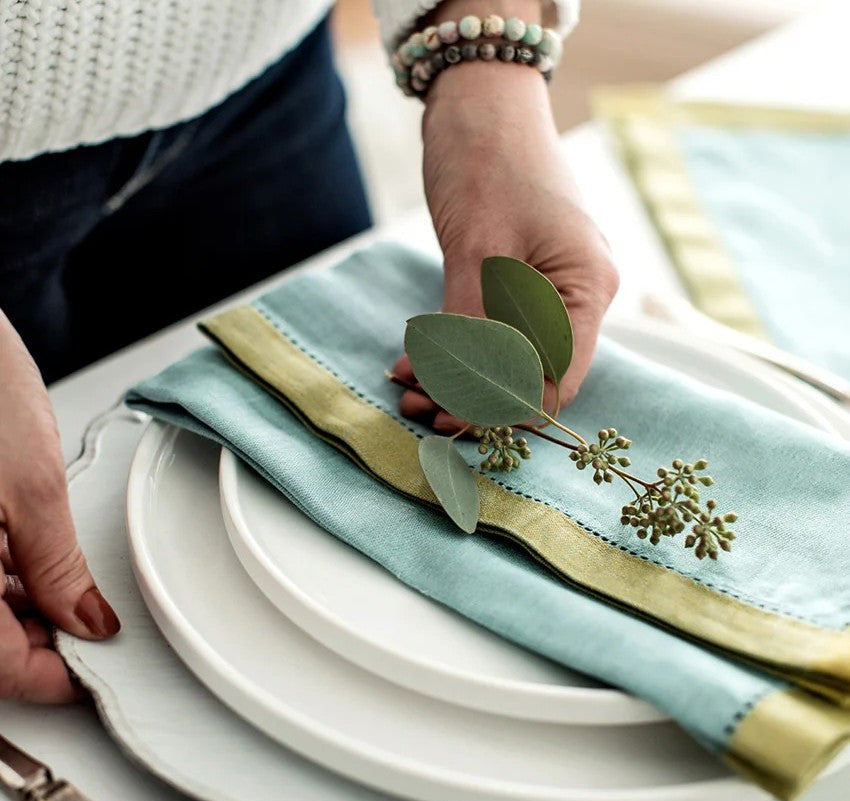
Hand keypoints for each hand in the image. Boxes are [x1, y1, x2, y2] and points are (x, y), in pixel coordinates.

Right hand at [0, 310, 119, 702]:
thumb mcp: (29, 484)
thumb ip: (55, 565)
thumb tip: (88, 623)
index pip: (0, 669)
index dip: (54, 679)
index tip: (97, 670)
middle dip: (40, 643)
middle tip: (93, 627)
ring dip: (24, 614)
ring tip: (72, 592)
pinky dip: (4, 581)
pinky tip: (32, 565)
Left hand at [394, 44, 618, 431]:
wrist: (478, 100)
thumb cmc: (488, 160)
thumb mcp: (476, 250)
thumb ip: (472, 328)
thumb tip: (460, 398)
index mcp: (586, 289)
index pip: (557, 381)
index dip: (505, 410)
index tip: (452, 423)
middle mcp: (574, 296)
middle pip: (529, 374)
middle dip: (472, 396)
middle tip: (416, 404)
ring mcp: (546, 289)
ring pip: (504, 356)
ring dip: (456, 375)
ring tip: (406, 384)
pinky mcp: (515, 282)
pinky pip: (487, 331)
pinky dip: (452, 347)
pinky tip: (412, 360)